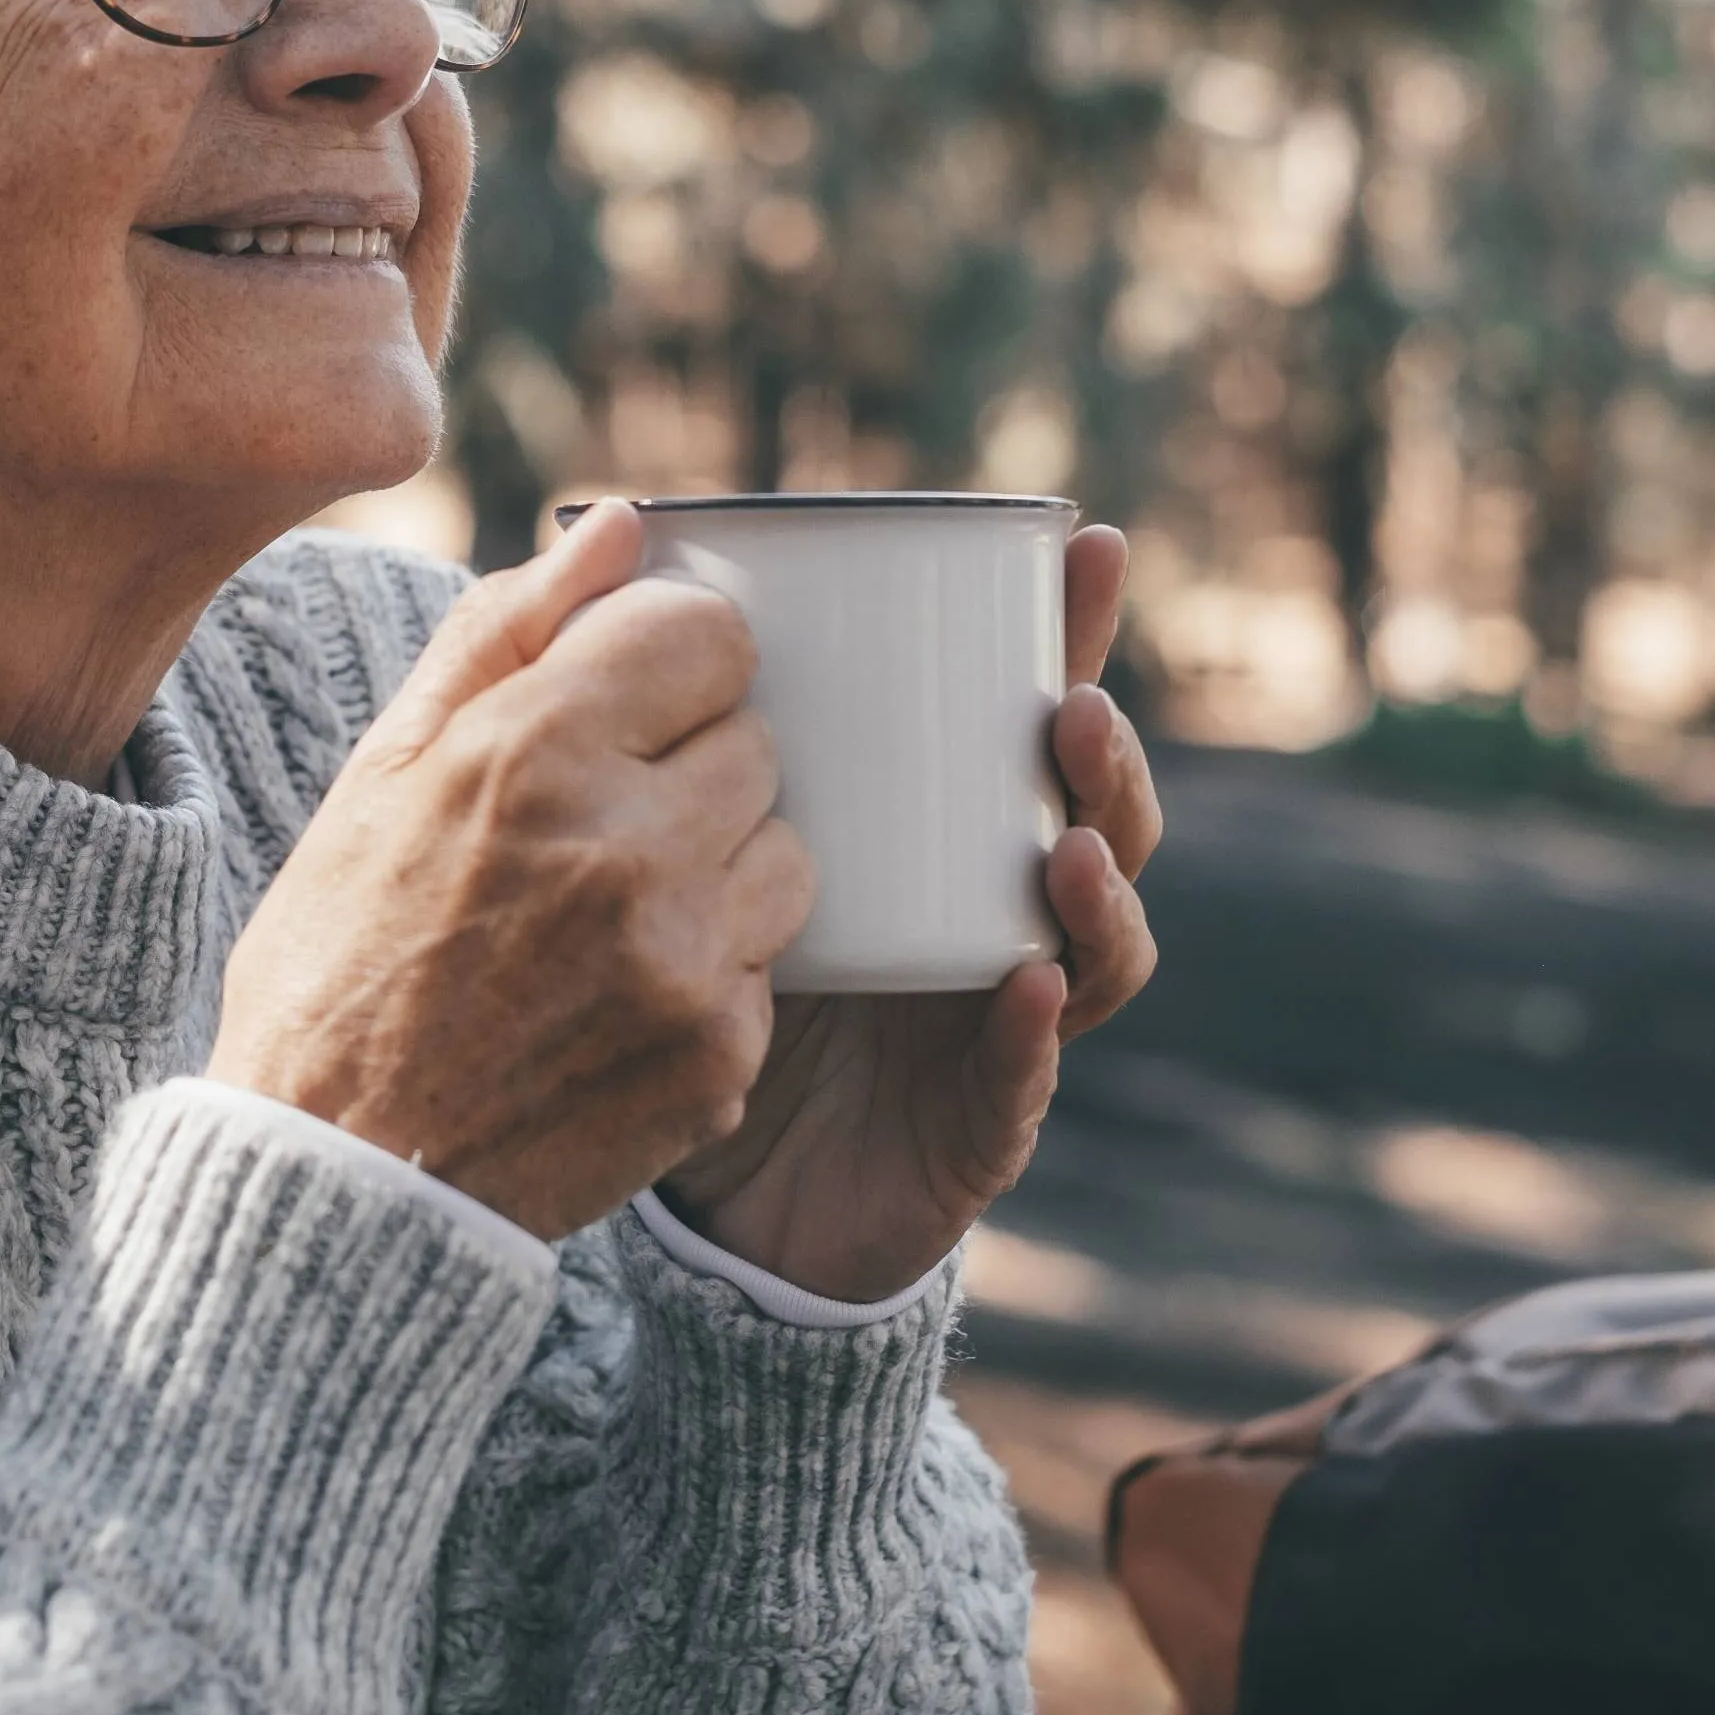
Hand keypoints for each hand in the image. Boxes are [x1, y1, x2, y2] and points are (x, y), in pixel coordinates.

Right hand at [208, 501, 812, 1239]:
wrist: (341, 1181)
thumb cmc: (343, 958)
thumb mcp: (384, 773)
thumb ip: (508, 631)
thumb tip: (624, 526)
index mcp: (532, 748)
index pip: (708, 633)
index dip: (665, 667)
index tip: (622, 711)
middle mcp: (625, 843)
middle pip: (755, 740)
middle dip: (689, 770)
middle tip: (598, 832)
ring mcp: (684, 956)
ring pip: (785, 851)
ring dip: (721, 871)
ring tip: (615, 918)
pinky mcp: (721, 1054)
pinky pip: (770, 966)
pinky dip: (712, 976)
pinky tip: (616, 1005)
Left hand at [654, 524, 1162, 1300]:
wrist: (695, 1191)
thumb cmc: (685, 987)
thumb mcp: (669, 836)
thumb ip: (642, 692)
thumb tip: (609, 523)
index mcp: (933, 832)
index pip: (1023, 718)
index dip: (1071, 636)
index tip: (1086, 550)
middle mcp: (987, 915)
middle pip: (1092, 820)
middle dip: (1104, 759)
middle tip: (1073, 708)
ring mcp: (995, 1021)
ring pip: (1096, 944)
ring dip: (1099, 884)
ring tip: (1065, 843)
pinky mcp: (975, 1125)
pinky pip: (1021, 1078)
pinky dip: (1034, 1031)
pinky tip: (1029, 983)